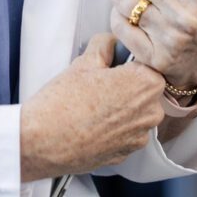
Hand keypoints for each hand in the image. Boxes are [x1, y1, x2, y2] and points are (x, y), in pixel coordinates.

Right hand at [19, 33, 165, 181]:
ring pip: (137, 112)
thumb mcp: (83, 62)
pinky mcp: (128, 153)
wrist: (44, 141)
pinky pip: (127, 132)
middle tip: (99, 82)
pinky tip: (92, 122)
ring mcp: (140, 136)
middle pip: (146, 89)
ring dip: (122, 106)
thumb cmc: (63, 101)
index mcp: (145, 84)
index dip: (130, 61)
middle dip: (128, 84)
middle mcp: (151, 112)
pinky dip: (115, 127)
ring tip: (93, 104)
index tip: (114, 62)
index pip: (149, 64)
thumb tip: (113, 43)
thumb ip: (105, 45)